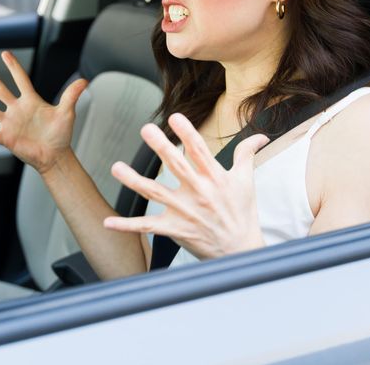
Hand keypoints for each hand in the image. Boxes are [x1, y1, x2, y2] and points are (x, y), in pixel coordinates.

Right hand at [0, 51, 87, 174]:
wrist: (55, 155)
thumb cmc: (60, 134)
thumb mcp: (67, 113)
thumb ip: (71, 96)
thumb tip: (84, 80)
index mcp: (30, 101)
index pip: (21, 79)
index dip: (14, 66)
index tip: (5, 53)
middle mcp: (16, 109)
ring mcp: (9, 123)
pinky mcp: (7, 138)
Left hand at [103, 113, 268, 259]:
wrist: (240, 252)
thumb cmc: (242, 214)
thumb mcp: (246, 182)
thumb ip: (247, 155)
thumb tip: (261, 136)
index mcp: (215, 179)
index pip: (200, 151)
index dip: (187, 133)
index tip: (174, 117)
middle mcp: (199, 193)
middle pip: (176, 167)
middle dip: (161, 147)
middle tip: (146, 129)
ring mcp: (185, 212)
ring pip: (155, 194)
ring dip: (133, 181)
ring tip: (116, 167)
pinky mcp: (175, 230)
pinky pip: (147, 227)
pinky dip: (127, 226)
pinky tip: (108, 222)